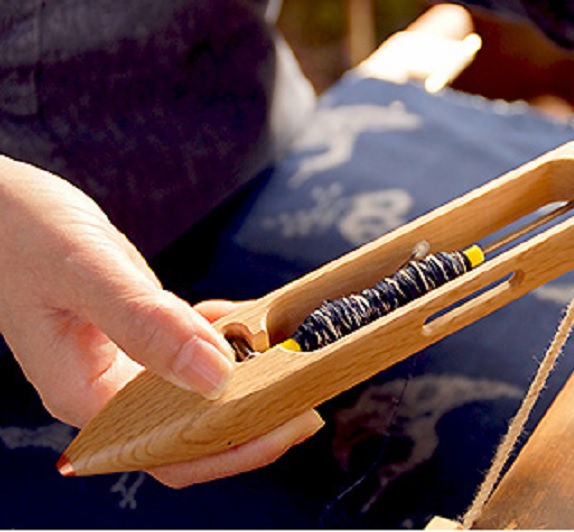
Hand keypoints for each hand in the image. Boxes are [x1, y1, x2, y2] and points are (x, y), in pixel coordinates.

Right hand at [0, 157, 322, 486]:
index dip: (233, 447)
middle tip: (307, 397)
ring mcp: (120, 363)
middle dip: (250, 422)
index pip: (167, 450)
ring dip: (243, 382)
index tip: (290, 422)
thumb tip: (214, 374)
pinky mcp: (133, 335)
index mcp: (84, 393)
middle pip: (188, 433)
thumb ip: (146, 321)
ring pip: (193, 395)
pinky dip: (222, 339)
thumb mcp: (84, 269)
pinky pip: (187, 353)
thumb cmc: (18, 230)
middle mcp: (105, 389)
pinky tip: (244, 318)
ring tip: (289, 358)